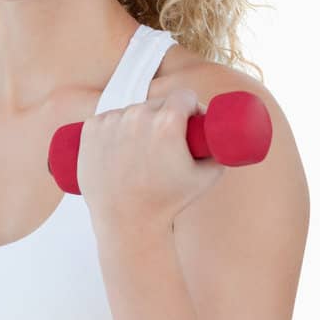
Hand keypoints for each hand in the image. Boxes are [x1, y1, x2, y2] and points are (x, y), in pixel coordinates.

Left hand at [76, 88, 225, 239]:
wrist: (127, 223)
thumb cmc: (169, 203)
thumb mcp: (206, 178)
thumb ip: (223, 153)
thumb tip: (230, 137)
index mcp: (167, 123)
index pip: (185, 96)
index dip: (191, 107)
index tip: (189, 121)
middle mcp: (137, 116)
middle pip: (157, 103)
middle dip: (165, 117)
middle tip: (164, 142)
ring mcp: (111, 122)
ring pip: (131, 111)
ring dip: (138, 123)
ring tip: (139, 151)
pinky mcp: (90, 130)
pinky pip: (106, 119)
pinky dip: (112, 128)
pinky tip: (117, 146)